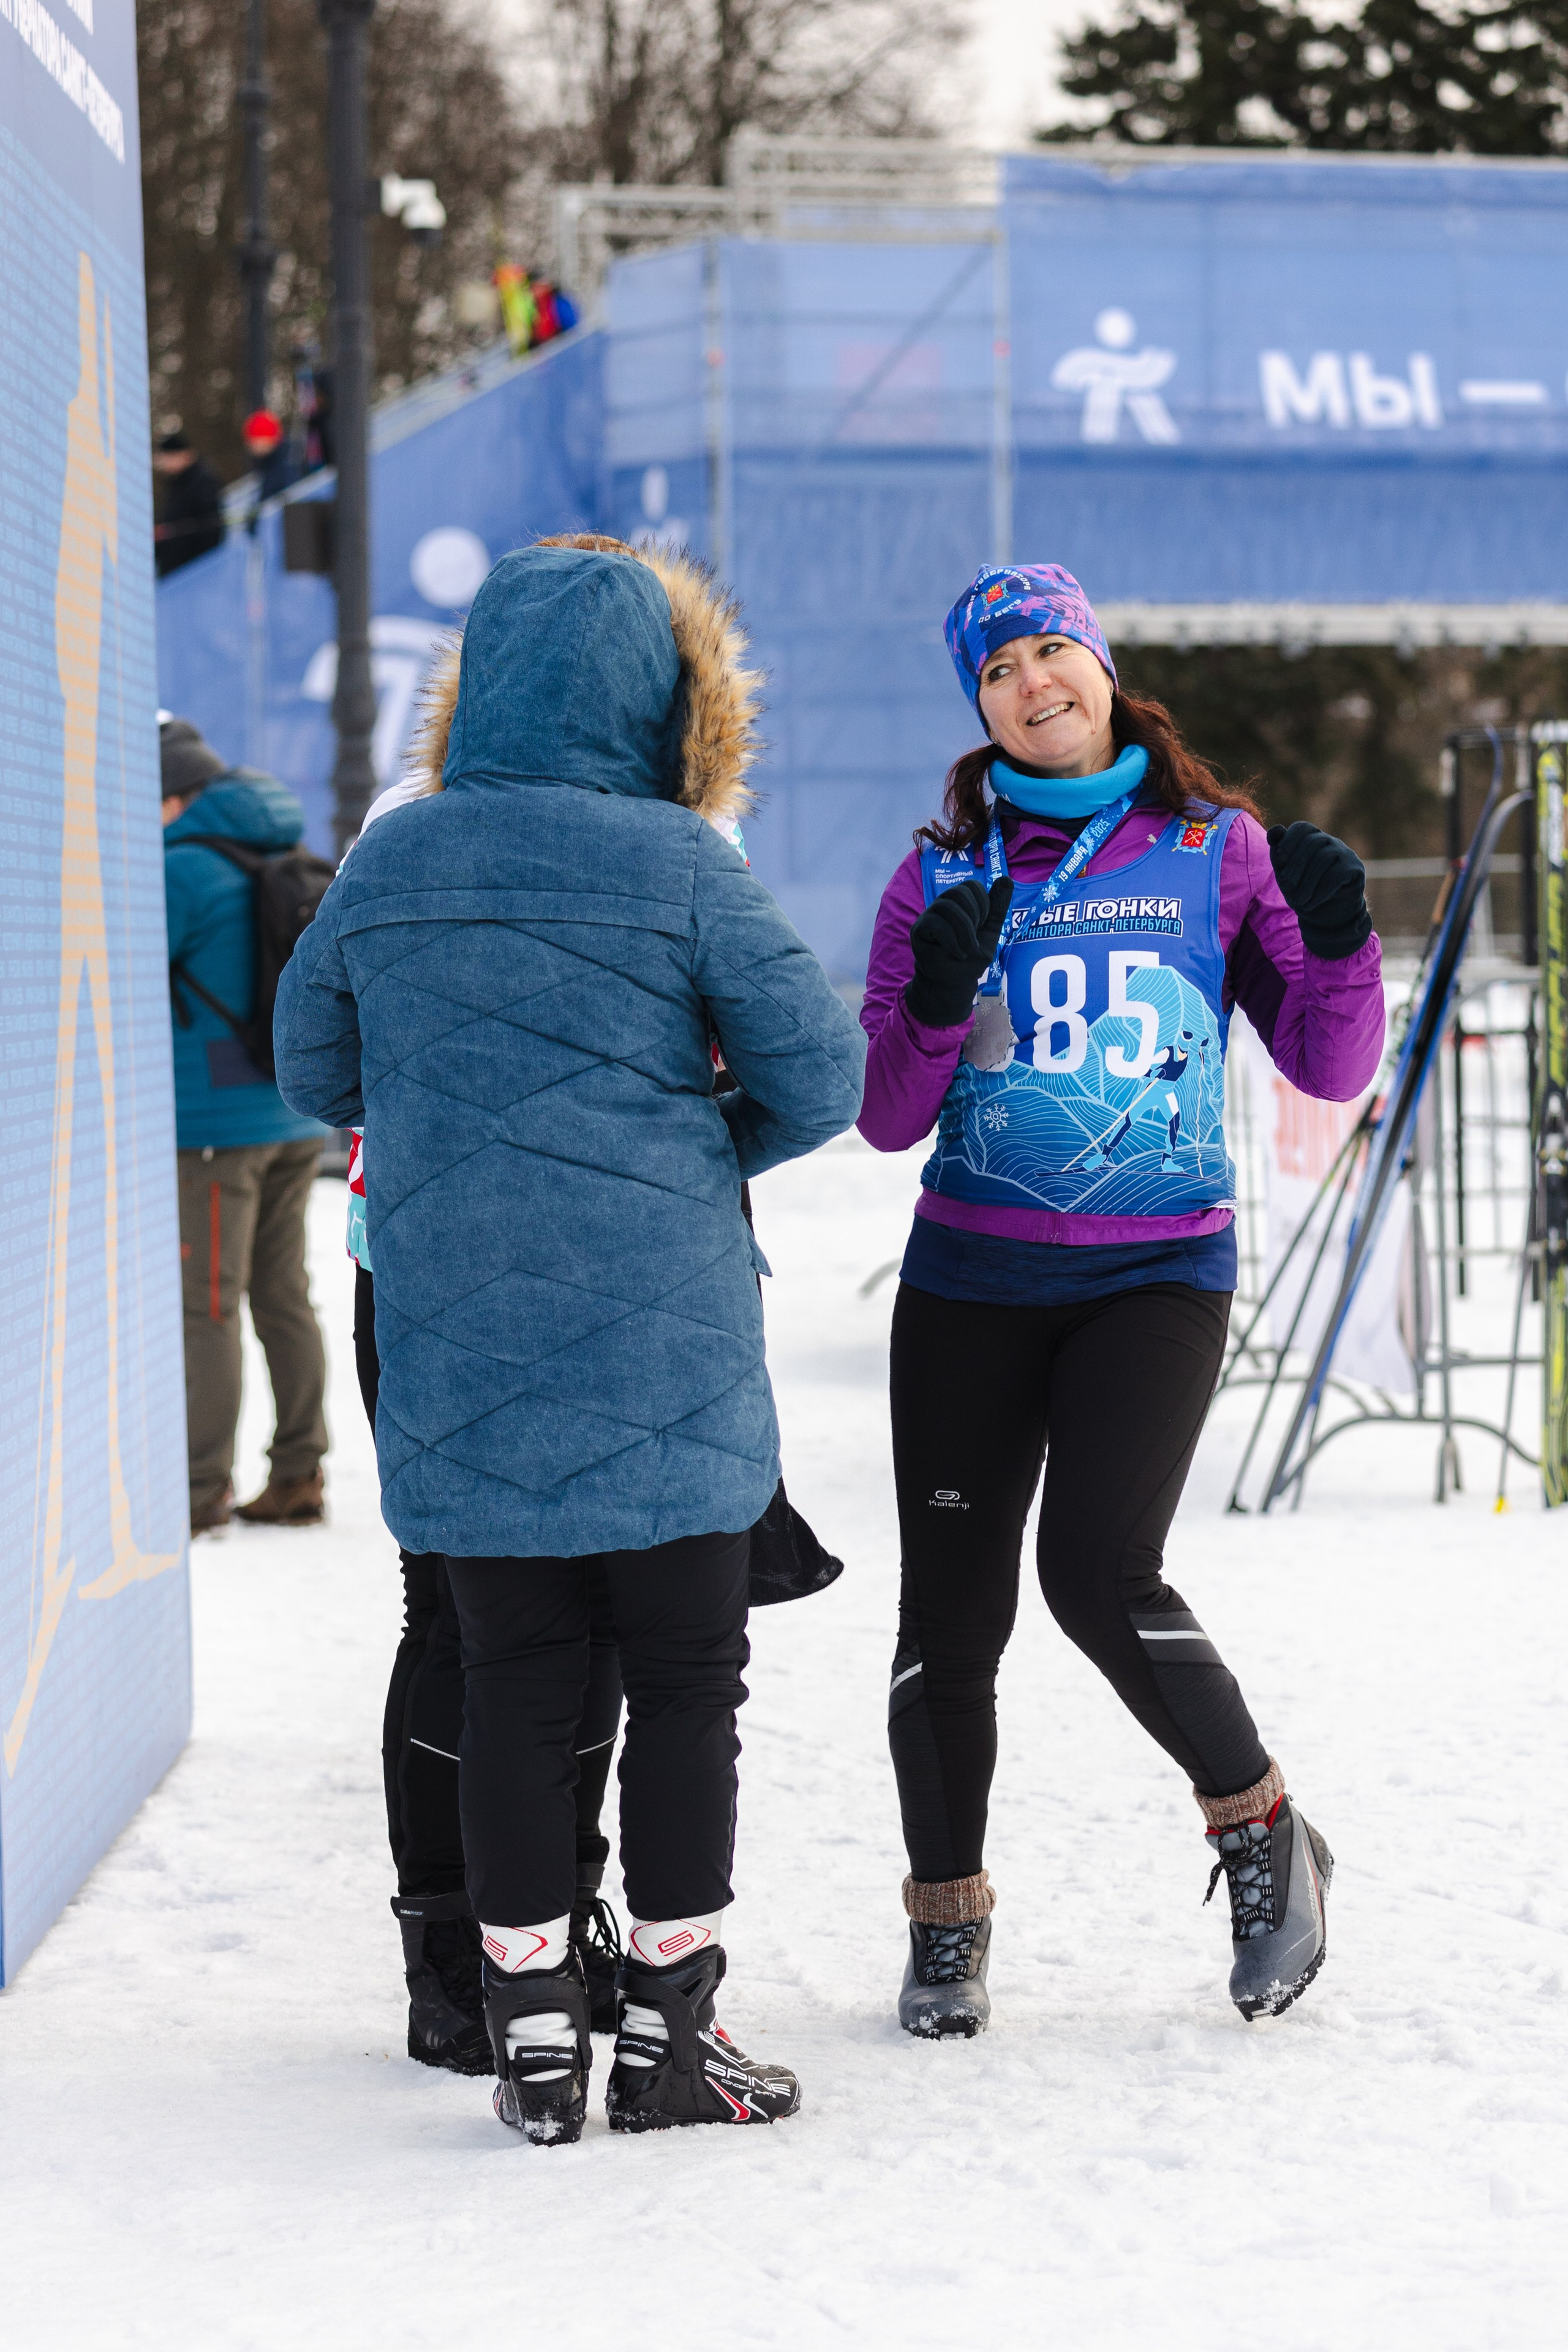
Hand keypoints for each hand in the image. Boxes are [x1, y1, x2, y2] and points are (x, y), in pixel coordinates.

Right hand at [905, 876, 1014, 1028]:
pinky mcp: (918, 930)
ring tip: (966, 949)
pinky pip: (937, 924)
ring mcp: (929, 915)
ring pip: (947, 907)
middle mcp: (943, 904)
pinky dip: (952, 941)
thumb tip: (1006, 879)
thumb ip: (997, 907)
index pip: (971, 885)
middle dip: (974, 917)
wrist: (954, 982)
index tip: (982, 924)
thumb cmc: (970, 957)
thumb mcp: (989, 931)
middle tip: (974, 938)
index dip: (982, 903)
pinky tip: (956, 953)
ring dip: (964, 932)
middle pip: (958, 892)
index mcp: (960, 902)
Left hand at [1267, 822, 1371, 960]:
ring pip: (1325, 857)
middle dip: (1296, 865)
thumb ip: (1279, 853)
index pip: (1303, 827)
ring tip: (1299, 901)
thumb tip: (1275, 830)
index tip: (1278, 859)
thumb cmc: (1303, 891)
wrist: (1327, 915)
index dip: (1289, 840)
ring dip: (1308, 881)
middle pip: (1313, 842)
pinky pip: (1338, 874)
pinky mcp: (1355, 869)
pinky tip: (1311, 903)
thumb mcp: (1286, 874)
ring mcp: (1346, 854)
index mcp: (1312, 839)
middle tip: (1286, 885)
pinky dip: (1321, 891)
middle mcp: (1331, 842)